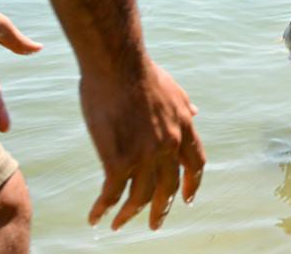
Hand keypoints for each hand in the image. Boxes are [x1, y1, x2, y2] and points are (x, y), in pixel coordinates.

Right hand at [80, 60, 205, 230]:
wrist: (117, 66)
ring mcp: (146, 154)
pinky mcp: (119, 160)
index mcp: (183, 127)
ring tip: (118, 225)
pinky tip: (95, 217)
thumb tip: (195, 113)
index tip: (186, 199)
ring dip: (128, 215)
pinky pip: (112, 194)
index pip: (195, 164)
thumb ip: (184, 107)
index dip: (191, 185)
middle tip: (154, 224)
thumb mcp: (172, 88)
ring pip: (140, 197)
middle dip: (161, 209)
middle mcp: (169, 145)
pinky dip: (103, 209)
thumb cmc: (140, 72)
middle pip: (168, 187)